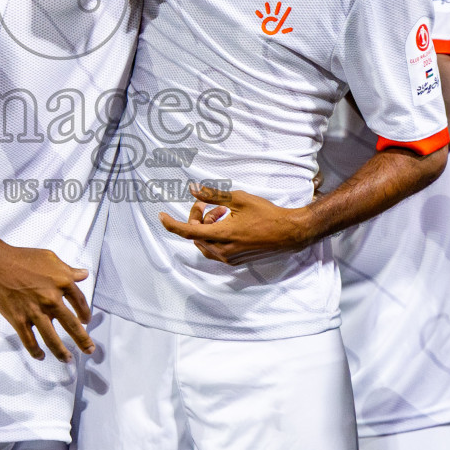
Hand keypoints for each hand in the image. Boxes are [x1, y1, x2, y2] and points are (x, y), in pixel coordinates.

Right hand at [0, 245, 92, 361]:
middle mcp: (52, 300)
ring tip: (68, 359)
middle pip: (72, 325)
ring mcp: (35, 312)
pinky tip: (41, 356)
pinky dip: (36, 351)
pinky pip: (30, 341)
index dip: (85, 313)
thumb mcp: (50, 258)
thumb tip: (83, 274)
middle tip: (89, 350)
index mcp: (62, 283)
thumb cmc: (22, 258)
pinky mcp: (19, 320)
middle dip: (83, 340)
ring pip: (52, 339)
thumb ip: (68, 269)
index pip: (80, 302)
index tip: (86, 321)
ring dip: (61, 352)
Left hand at [159, 184, 312, 263]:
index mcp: (221, 235)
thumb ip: (213, 195)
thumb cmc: (266, 214)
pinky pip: (215, 248)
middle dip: (196, 217)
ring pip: (204, 242)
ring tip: (222, 211)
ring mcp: (229, 258)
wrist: (289, 233)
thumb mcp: (239, 199)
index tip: (161, 216)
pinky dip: (215, 234)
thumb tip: (193, 189)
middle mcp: (222, 250)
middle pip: (195, 235)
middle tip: (208, 203)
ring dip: (206, 226)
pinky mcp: (235, 260)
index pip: (187, 231)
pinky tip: (227, 222)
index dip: (171, 223)